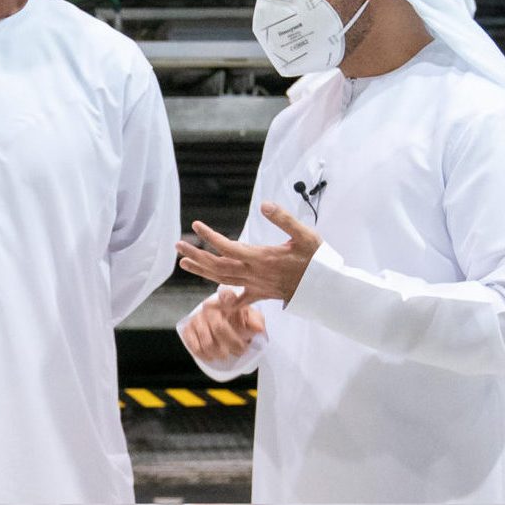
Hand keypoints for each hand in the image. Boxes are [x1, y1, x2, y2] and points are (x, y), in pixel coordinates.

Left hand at [177, 204, 321, 305]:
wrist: (325, 288)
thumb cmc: (316, 260)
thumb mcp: (304, 235)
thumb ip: (283, 219)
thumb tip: (264, 205)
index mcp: (261, 258)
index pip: (228, 247)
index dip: (210, 237)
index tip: (195, 226)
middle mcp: (254, 274)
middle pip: (218, 266)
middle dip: (197, 255)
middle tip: (179, 245)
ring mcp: (256, 286)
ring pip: (223, 280)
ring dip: (202, 272)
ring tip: (185, 262)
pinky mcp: (262, 294)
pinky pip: (239, 299)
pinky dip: (224, 300)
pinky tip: (211, 300)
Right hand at [180, 285, 266, 365]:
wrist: (223, 325)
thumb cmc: (239, 320)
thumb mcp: (250, 319)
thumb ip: (255, 321)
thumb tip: (258, 328)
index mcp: (225, 299)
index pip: (226, 295)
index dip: (229, 300)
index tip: (234, 308)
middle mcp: (209, 307)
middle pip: (219, 328)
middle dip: (233, 343)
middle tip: (241, 350)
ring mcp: (197, 319)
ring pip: (207, 342)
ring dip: (219, 353)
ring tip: (227, 355)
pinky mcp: (188, 330)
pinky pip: (194, 347)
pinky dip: (204, 355)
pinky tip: (212, 357)